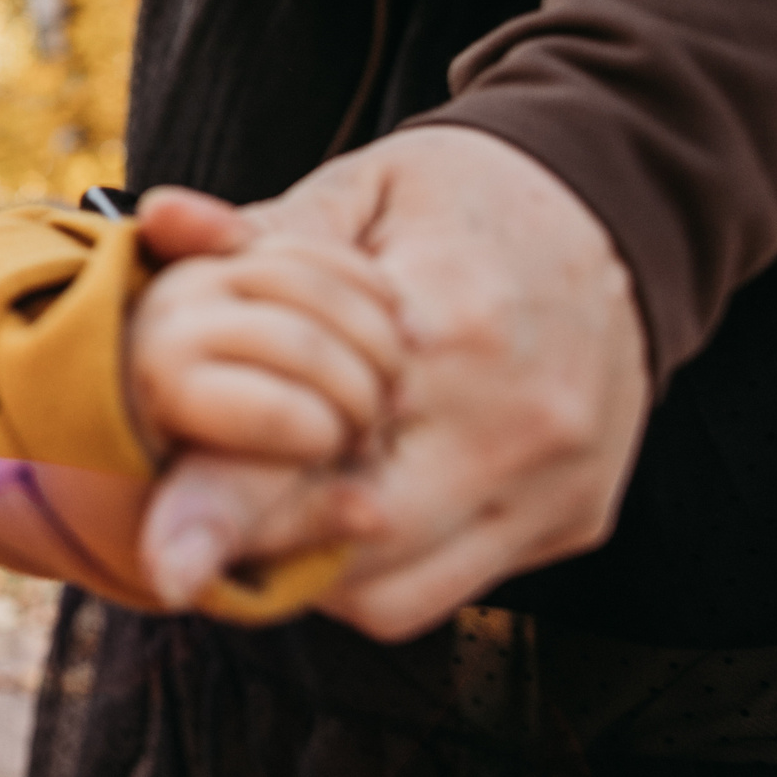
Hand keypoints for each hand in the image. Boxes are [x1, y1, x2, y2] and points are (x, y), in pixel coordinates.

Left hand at [135, 128, 650, 638]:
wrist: (617, 214)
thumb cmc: (459, 201)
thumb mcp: (359, 187)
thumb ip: (258, 228)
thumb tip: (159, 220)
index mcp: (450, 326)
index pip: (321, 443)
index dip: (232, 506)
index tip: (163, 563)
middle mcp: (513, 422)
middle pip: (354, 539)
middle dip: (259, 538)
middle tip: (187, 516)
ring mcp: (554, 483)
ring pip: (397, 588)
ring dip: (313, 565)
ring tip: (271, 499)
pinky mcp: (575, 519)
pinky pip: (451, 585)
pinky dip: (379, 569)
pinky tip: (344, 508)